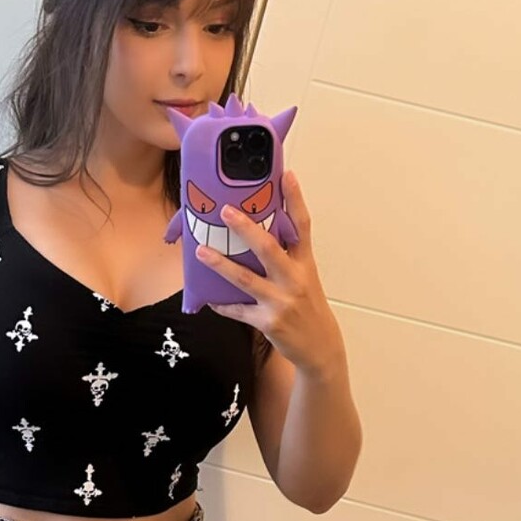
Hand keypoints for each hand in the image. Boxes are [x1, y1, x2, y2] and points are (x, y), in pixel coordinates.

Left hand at [196, 170, 343, 373]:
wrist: (319, 346)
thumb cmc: (307, 306)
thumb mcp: (304, 276)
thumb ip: (286, 255)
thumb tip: (257, 231)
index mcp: (304, 263)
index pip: (302, 225)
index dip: (295, 199)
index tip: (287, 174)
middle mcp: (294, 279)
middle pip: (269, 248)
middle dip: (246, 229)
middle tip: (225, 211)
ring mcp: (281, 301)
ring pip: (246, 279)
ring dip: (220, 264)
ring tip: (201, 251)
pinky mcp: (269, 322)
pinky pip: (238, 310)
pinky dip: (223, 304)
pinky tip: (209, 298)